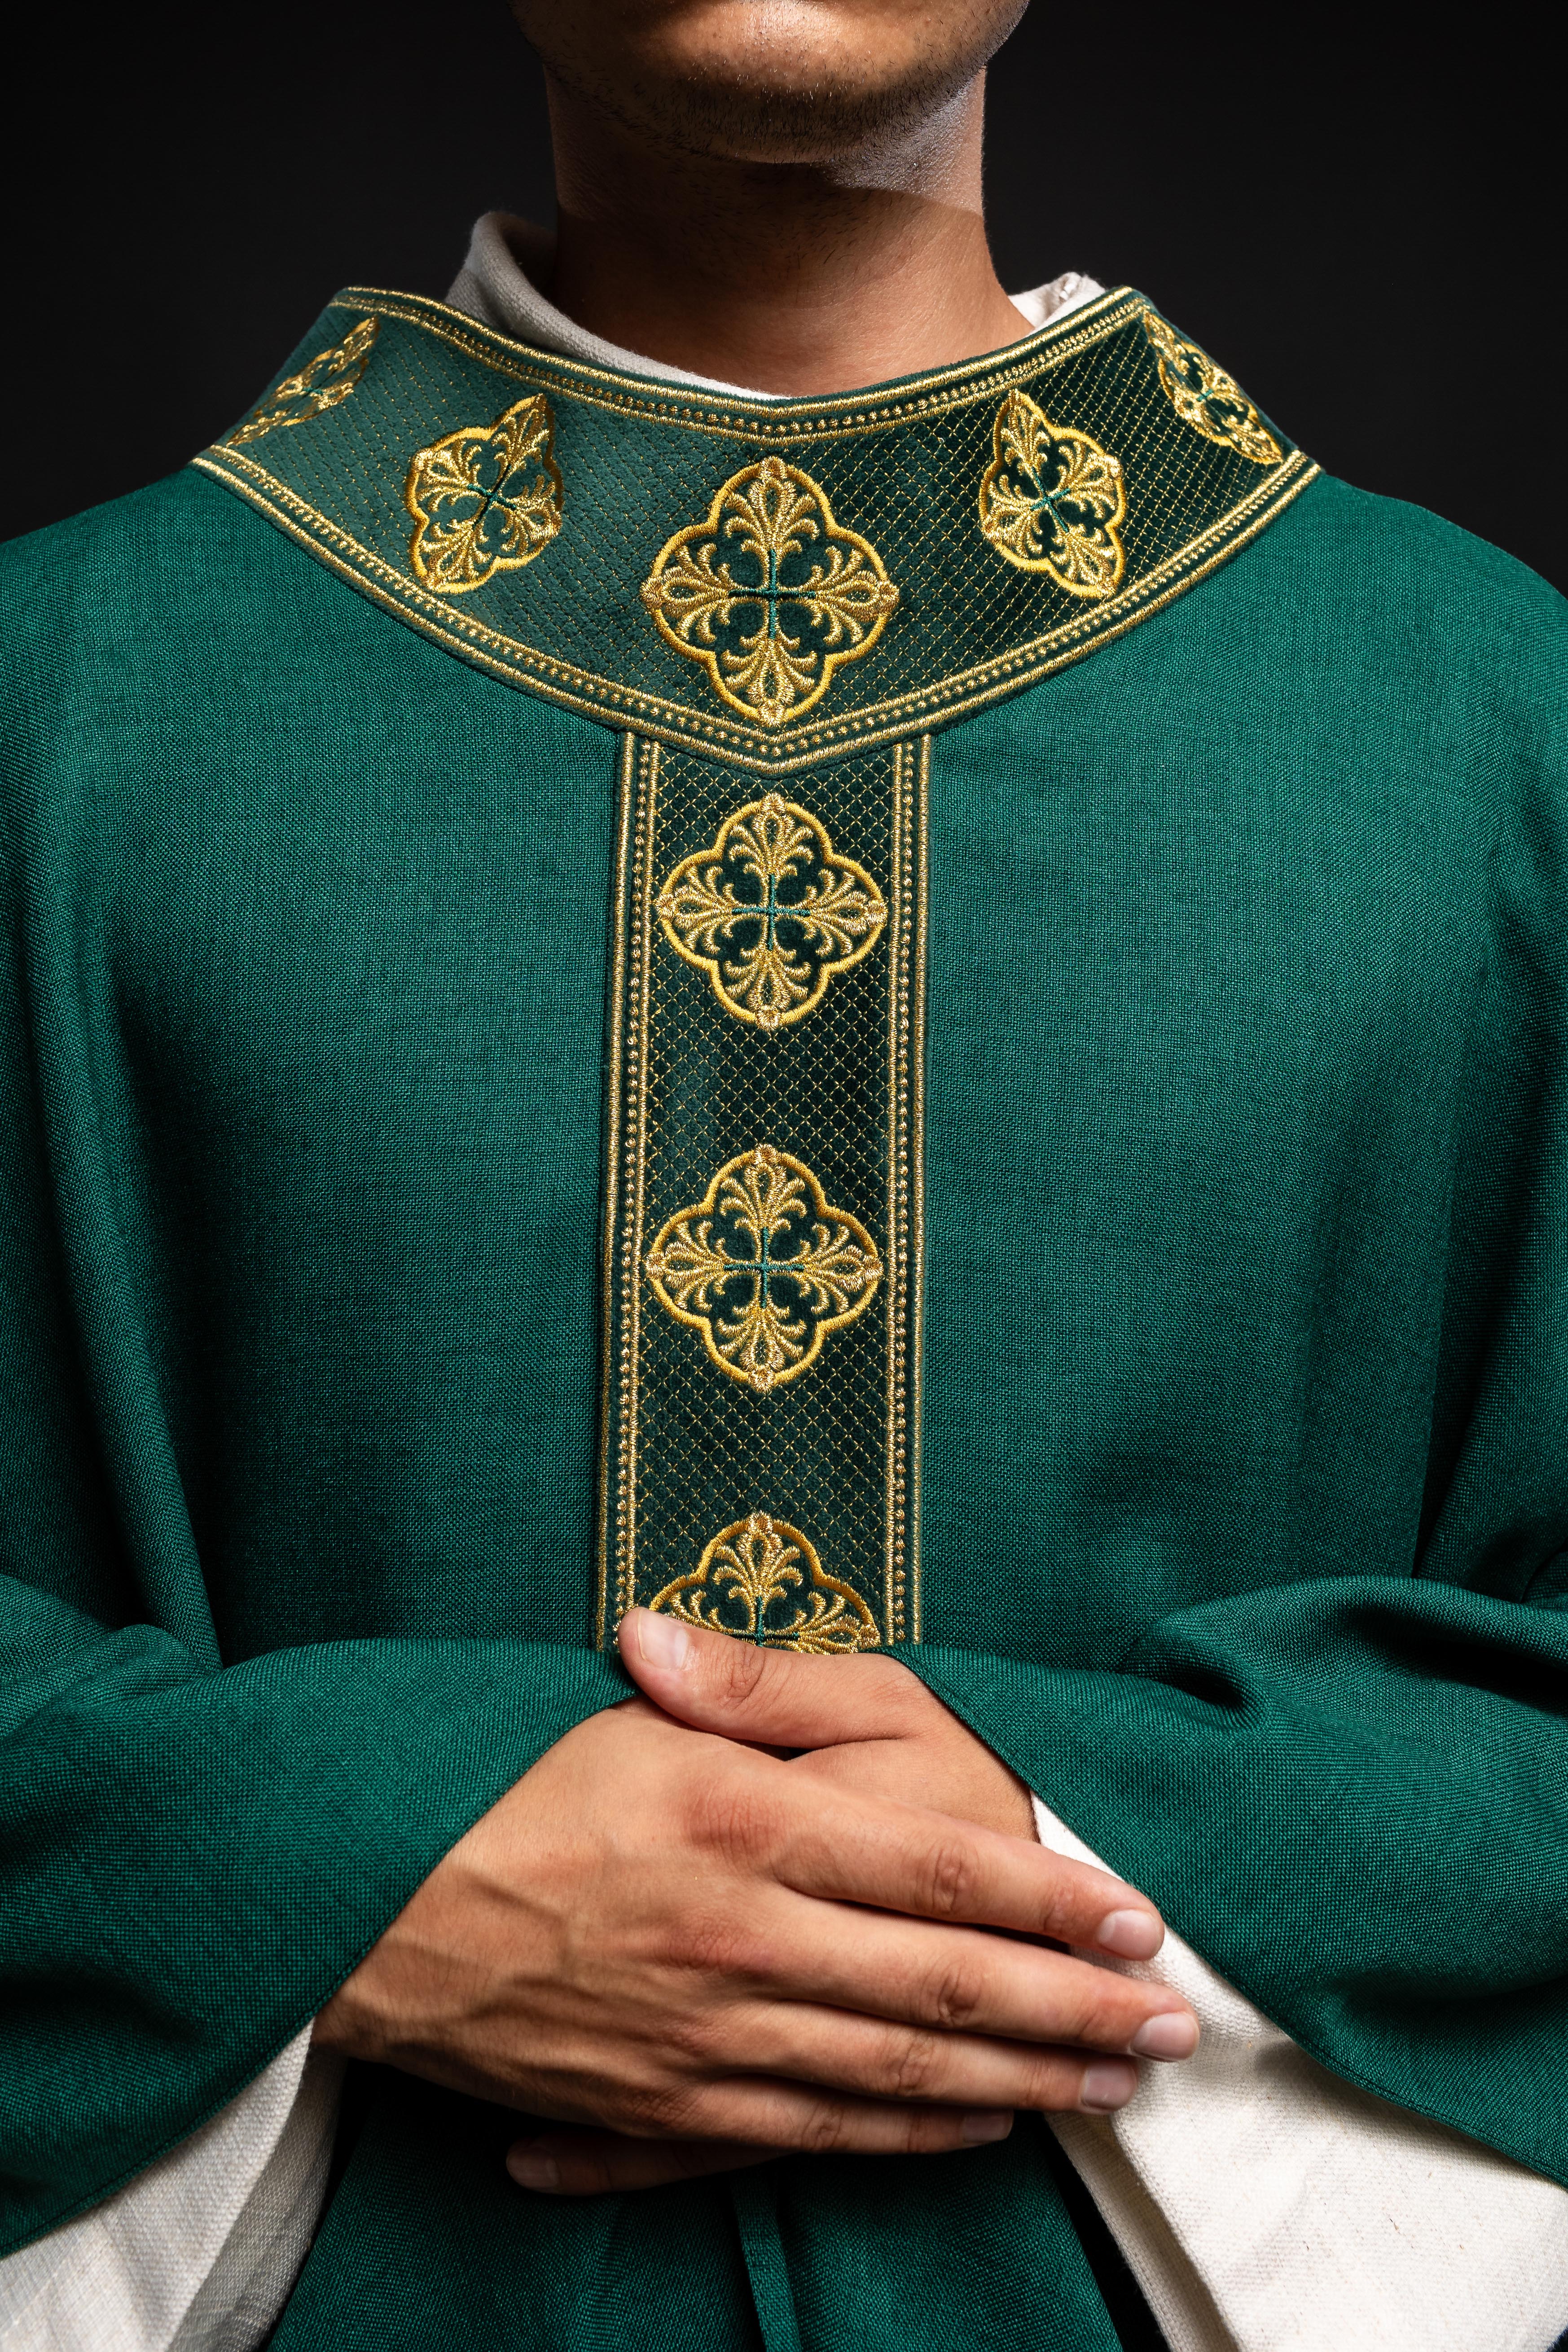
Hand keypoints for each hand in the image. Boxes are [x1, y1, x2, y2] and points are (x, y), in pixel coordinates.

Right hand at [316, 1619, 1196, 2198]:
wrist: (369, 1921)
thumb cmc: (502, 1798)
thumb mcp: (621, 1715)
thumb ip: (725, 1689)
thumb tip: (728, 1631)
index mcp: (748, 1824)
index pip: (943, 1868)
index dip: (1052, 1900)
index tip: (1137, 1919)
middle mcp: (746, 1938)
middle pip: (948, 1988)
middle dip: (1075, 2011)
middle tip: (1171, 2027)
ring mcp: (712, 2034)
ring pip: (902, 2075)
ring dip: (1020, 2082)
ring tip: (1108, 2084)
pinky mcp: (669, 2098)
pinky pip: (816, 2130)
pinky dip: (908, 2136)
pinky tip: (974, 2130)